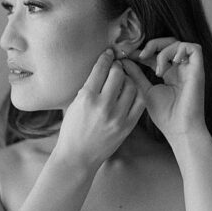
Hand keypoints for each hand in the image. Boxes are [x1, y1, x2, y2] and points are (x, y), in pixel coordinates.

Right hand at [56, 49, 146, 169]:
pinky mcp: (127, 126)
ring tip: (123, 80)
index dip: (106, 57)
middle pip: (118, 74)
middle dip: (117, 66)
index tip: (108, 53)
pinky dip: (136, 93)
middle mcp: (103, 105)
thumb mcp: (73, 105)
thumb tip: (101, 69)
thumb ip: (87, 88)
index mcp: (86, 98)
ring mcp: (117, 116)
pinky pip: (139, 102)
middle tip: (116, 66)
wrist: (78, 156)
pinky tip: (131, 92)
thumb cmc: (72, 130)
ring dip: (128, 79)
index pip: (100, 69)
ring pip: (132, 86)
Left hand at [120, 37, 206, 141]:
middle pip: (169, 43)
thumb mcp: (144, 91)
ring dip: (163, 50)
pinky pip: (193, 48)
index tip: (125, 54)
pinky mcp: (199, 71)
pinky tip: (168, 67)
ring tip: (156, 70)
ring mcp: (190, 69)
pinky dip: (178, 51)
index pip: (156, 53)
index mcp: (169, 73)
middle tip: (138, 55)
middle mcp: (180, 69)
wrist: (179, 129)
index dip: (141, 50)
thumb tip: (123, 61)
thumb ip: (135, 75)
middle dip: (151, 44)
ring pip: (179, 43)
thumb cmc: (164, 115)